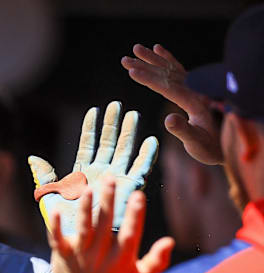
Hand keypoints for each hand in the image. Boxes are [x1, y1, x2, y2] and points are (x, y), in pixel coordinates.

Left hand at [28, 101, 158, 235]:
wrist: (80, 244)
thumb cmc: (64, 224)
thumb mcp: (50, 197)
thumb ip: (44, 177)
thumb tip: (33, 158)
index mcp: (83, 173)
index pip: (88, 144)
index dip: (91, 128)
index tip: (94, 110)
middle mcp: (101, 173)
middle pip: (108, 143)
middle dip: (112, 124)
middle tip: (117, 104)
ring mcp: (115, 180)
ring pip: (124, 151)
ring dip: (129, 134)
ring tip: (133, 115)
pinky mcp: (128, 190)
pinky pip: (139, 171)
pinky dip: (145, 156)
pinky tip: (150, 141)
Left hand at [48, 178, 174, 272]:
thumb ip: (157, 261)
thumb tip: (170, 241)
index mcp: (122, 258)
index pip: (131, 233)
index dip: (134, 215)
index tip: (138, 195)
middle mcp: (101, 255)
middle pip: (105, 225)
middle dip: (109, 201)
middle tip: (111, 179)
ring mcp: (81, 255)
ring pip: (83, 229)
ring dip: (85, 209)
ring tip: (88, 190)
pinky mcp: (63, 255)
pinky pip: (57, 239)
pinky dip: (56, 226)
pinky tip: (56, 211)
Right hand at [122, 44, 221, 163]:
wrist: (223, 148)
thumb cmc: (208, 148)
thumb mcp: (195, 143)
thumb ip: (183, 130)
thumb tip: (168, 118)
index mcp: (193, 103)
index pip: (167, 87)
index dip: (148, 79)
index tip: (131, 71)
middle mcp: (194, 92)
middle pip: (166, 75)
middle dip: (145, 65)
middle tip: (125, 59)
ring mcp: (194, 90)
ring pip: (171, 69)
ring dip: (152, 59)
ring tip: (136, 48)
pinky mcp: (192, 90)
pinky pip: (178, 70)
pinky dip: (168, 59)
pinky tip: (158, 49)